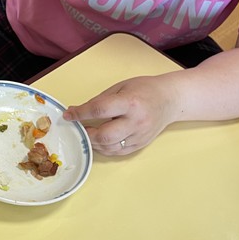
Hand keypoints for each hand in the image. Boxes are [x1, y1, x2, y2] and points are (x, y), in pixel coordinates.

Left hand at [62, 76, 176, 155]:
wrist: (171, 99)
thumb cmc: (144, 89)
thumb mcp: (120, 87)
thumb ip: (99, 100)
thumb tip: (76, 111)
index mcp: (130, 103)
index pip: (99, 110)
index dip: (80, 113)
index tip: (68, 115)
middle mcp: (136, 122)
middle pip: (104, 136)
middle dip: (86, 134)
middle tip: (78, 128)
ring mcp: (139, 136)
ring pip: (110, 147)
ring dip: (93, 143)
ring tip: (87, 134)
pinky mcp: (140, 145)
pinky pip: (118, 152)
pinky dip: (104, 148)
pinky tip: (98, 141)